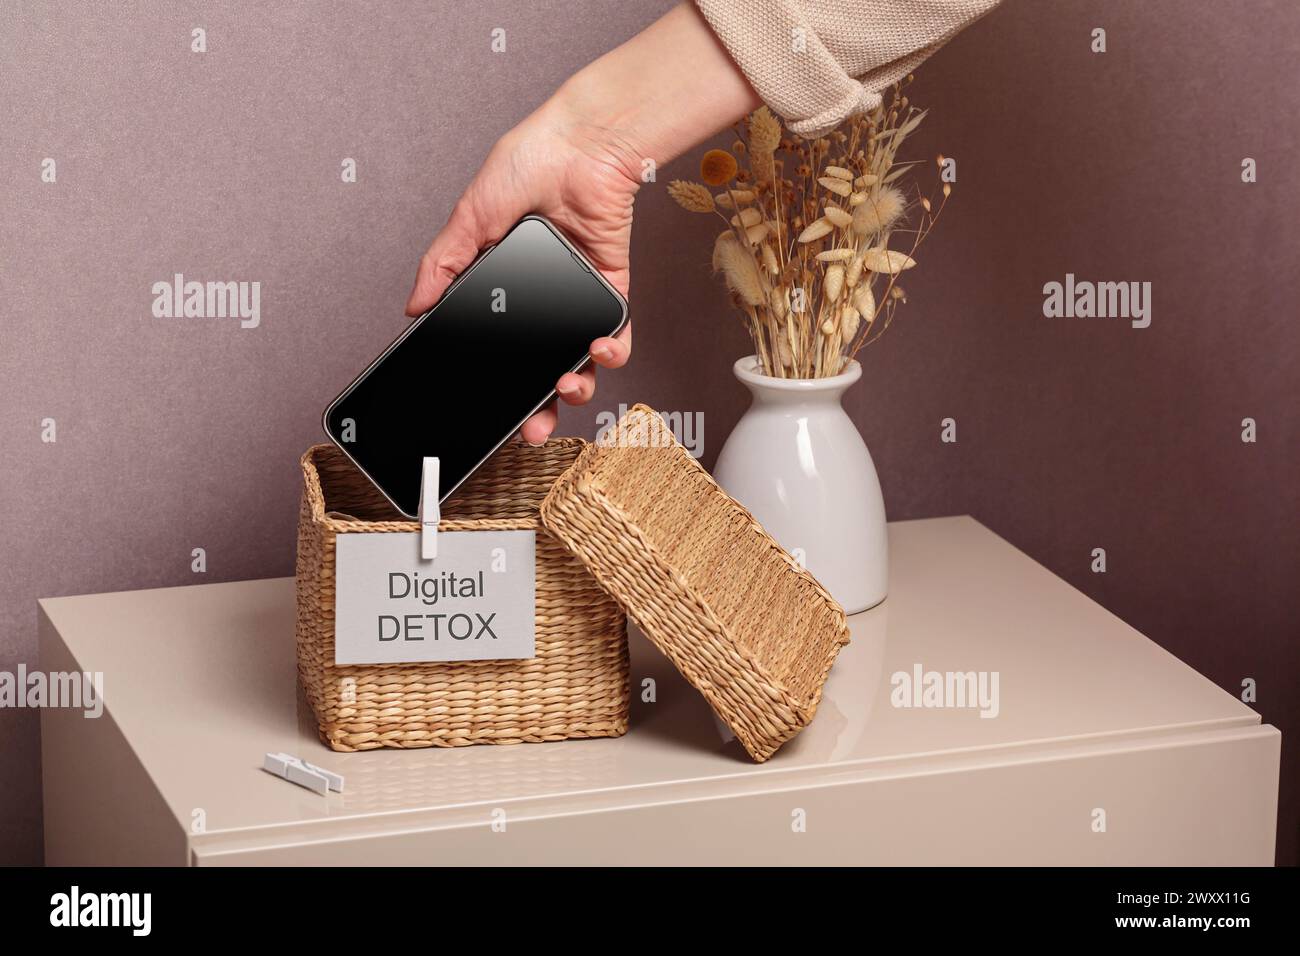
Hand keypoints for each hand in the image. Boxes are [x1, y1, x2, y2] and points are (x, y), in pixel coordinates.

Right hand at [405, 2, 756, 443]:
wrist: (579, 143)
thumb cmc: (527, 165)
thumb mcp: (469, 218)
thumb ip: (443, 265)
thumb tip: (413, 308)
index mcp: (507, 292)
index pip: (501, 351)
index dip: (498, 388)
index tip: (491, 417)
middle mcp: (543, 303)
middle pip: (541, 371)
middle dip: (539, 410)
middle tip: (532, 429)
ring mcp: (577, 300)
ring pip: (580, 363)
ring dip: (576, 388)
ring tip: (566, 387)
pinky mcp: (612, 290)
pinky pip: (617, 335)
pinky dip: (613, 352)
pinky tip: (600, 351)